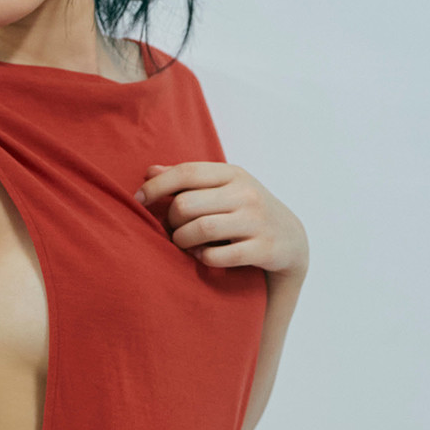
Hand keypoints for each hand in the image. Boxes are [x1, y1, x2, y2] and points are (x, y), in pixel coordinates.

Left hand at [135, 161, 307, 275]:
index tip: (138, 200)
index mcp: (232, 174)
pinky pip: (219, 256)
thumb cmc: (245, 209)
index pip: (186, 172)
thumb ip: (187, 179)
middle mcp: (246, 193)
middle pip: (187, 205)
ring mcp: (256, 221)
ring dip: (182, 241)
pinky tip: (202, 256)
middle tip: (170, 230)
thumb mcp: (222, 188)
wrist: (291, 239)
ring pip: (201, 230)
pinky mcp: (264, 248)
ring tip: (182, 244)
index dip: (157, 186)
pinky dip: (204, 258)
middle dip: (171, 221)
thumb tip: (149, 171)